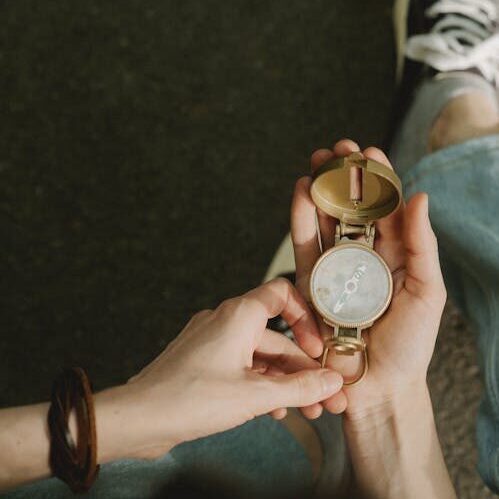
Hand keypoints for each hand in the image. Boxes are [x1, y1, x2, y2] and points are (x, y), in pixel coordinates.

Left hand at [124, 278, 342, 457]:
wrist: (141, 418)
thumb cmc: (189, 398)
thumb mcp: (255, 395)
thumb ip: (299, 388)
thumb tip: (331, 382)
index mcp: (238, 315)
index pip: (282, 295)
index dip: (306, 317)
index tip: (318, 348)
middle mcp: (226, 321)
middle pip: (277, 338)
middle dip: (304, 370)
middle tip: (326, 397)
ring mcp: (213, 341)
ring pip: (261, 356)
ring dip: (285, 382)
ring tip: (307, 410)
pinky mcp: (205, 361)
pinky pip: (243, 367)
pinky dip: (261, 385)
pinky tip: (274, 410)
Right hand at [290, 138, 446, 419]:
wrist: (377, 385)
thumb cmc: (409, 344)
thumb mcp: (426, 292)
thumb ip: (422, 245)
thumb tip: (420, 197)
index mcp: (395, 255)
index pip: (386, 208)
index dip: (377, 178)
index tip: (370, 151)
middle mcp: (362, 257)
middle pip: (351, 208)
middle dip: (343, 177)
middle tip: (337, 149)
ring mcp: (335, 268)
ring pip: (325, 221)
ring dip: (320, 189)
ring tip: (317, 163)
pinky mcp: (312, 283)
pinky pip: (305, 246)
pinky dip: (301, 218)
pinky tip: (302, 193)